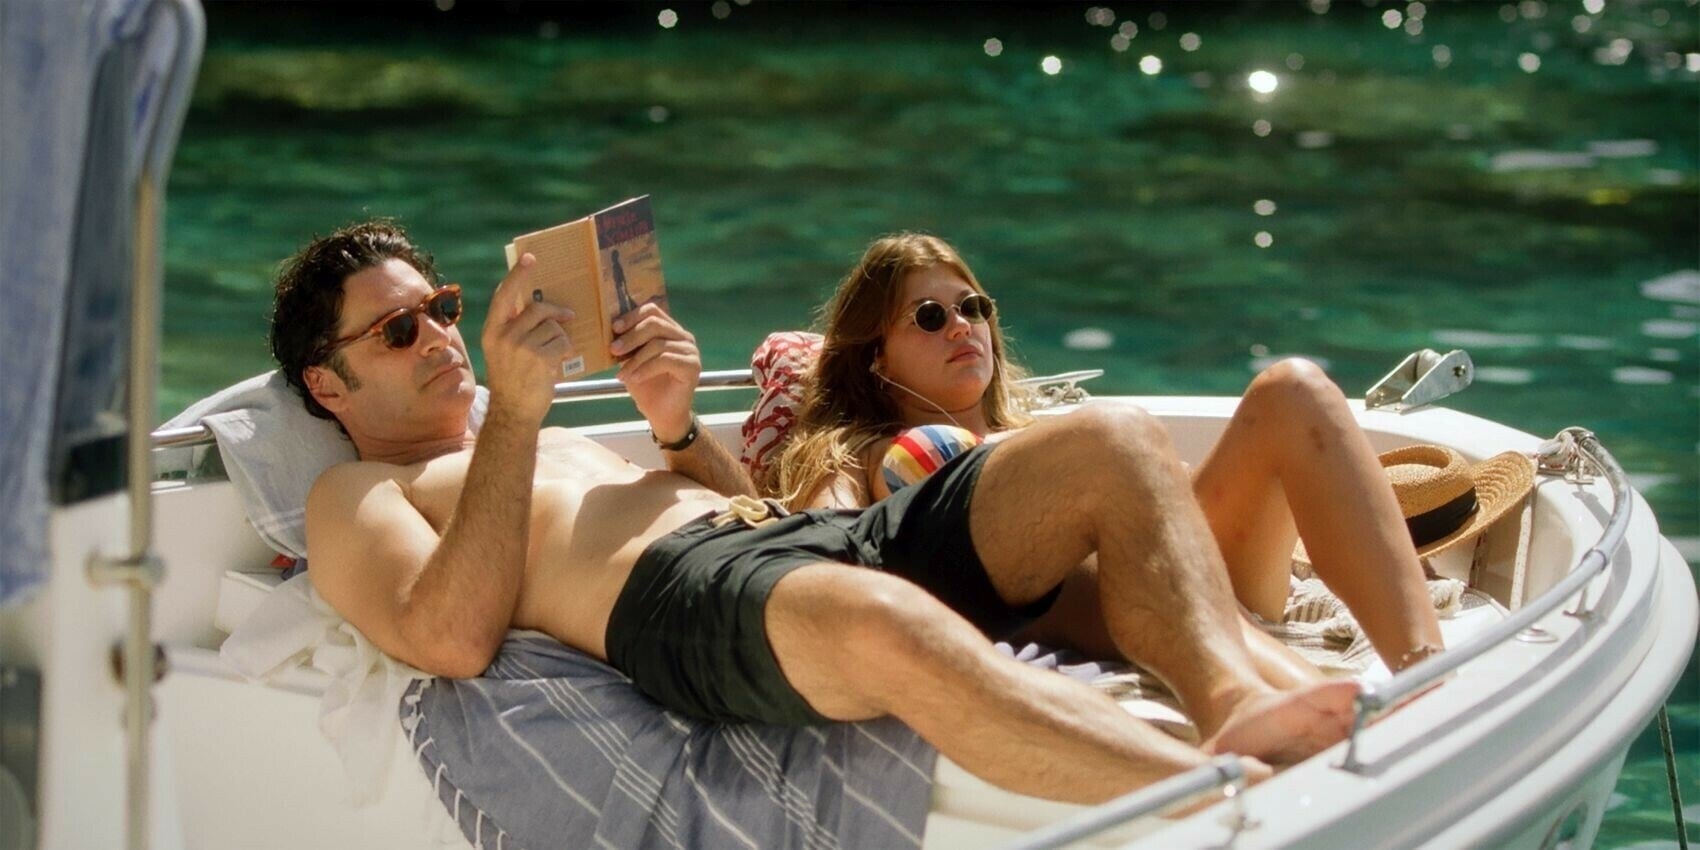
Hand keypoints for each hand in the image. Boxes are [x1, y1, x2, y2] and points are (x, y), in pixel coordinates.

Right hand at [481, 253, 573, 422]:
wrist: (513, 412)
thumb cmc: (514, 381)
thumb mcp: (505, 350)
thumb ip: (516, 328)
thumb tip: (542, 308)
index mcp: (492, 330)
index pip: (505, 295)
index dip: (518, 275)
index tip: (530, 258)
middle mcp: (503, 335)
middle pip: (538, 309)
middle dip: (556, 313)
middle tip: (567, 317)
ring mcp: (520, 346)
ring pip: (553, 327)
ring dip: (561, 339)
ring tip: (555, 355)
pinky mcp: (538, 358)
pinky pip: (562, 342)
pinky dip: (566, 351)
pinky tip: (558, 363)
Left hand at [610, 302, 698, 441]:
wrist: (662, 414)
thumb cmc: (647, 387)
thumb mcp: (631, 360)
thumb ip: (627, 343)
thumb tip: (609, 329)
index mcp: (669, 330)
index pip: (652, 311)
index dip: (632, 316)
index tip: (614, 328)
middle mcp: (683, 337)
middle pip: (654, 324)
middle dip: (631, 337)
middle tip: (614, 350)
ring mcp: (690, 351)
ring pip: (658, 344)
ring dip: (635, 359)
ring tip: (621, 373)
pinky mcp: (693, 366)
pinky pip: (665, 360)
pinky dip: (645, 369)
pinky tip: (634, 379)